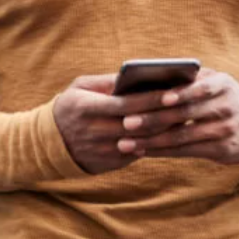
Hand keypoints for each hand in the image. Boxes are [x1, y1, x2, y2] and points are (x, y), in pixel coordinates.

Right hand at [52, 74, 192, 173]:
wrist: (49, 142)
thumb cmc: (71, 107)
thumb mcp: (80, 87)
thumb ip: (107, 81)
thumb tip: (137, 75)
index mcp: (85, 107)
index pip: (125, 104)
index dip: (151, 99)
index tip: (174, 92)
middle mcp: (93, 130)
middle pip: (137, 124)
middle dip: (165, 115)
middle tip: (189, 106)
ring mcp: (101, 149)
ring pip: (141, 141)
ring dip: (164, 132)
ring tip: (185, 119)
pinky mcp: (108, 163)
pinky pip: (137, 154)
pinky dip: (154, 144)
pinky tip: (169, 134)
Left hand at [114, 68, 238, 163]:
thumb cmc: (218, 98)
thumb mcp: (212, 83)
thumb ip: (187, 80)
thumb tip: (146, 79)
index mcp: (222, 84)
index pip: (201, 88)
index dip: (181, 93)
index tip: (160, 97)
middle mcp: (227, 106)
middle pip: (185, 114)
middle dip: (153, 119)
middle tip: (126, 123)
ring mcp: (226, 130)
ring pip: (182, 136)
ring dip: (151, 141)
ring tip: (125, 143)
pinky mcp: (222, 150)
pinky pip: (186, 151)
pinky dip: (161, 152)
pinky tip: (141, 151)